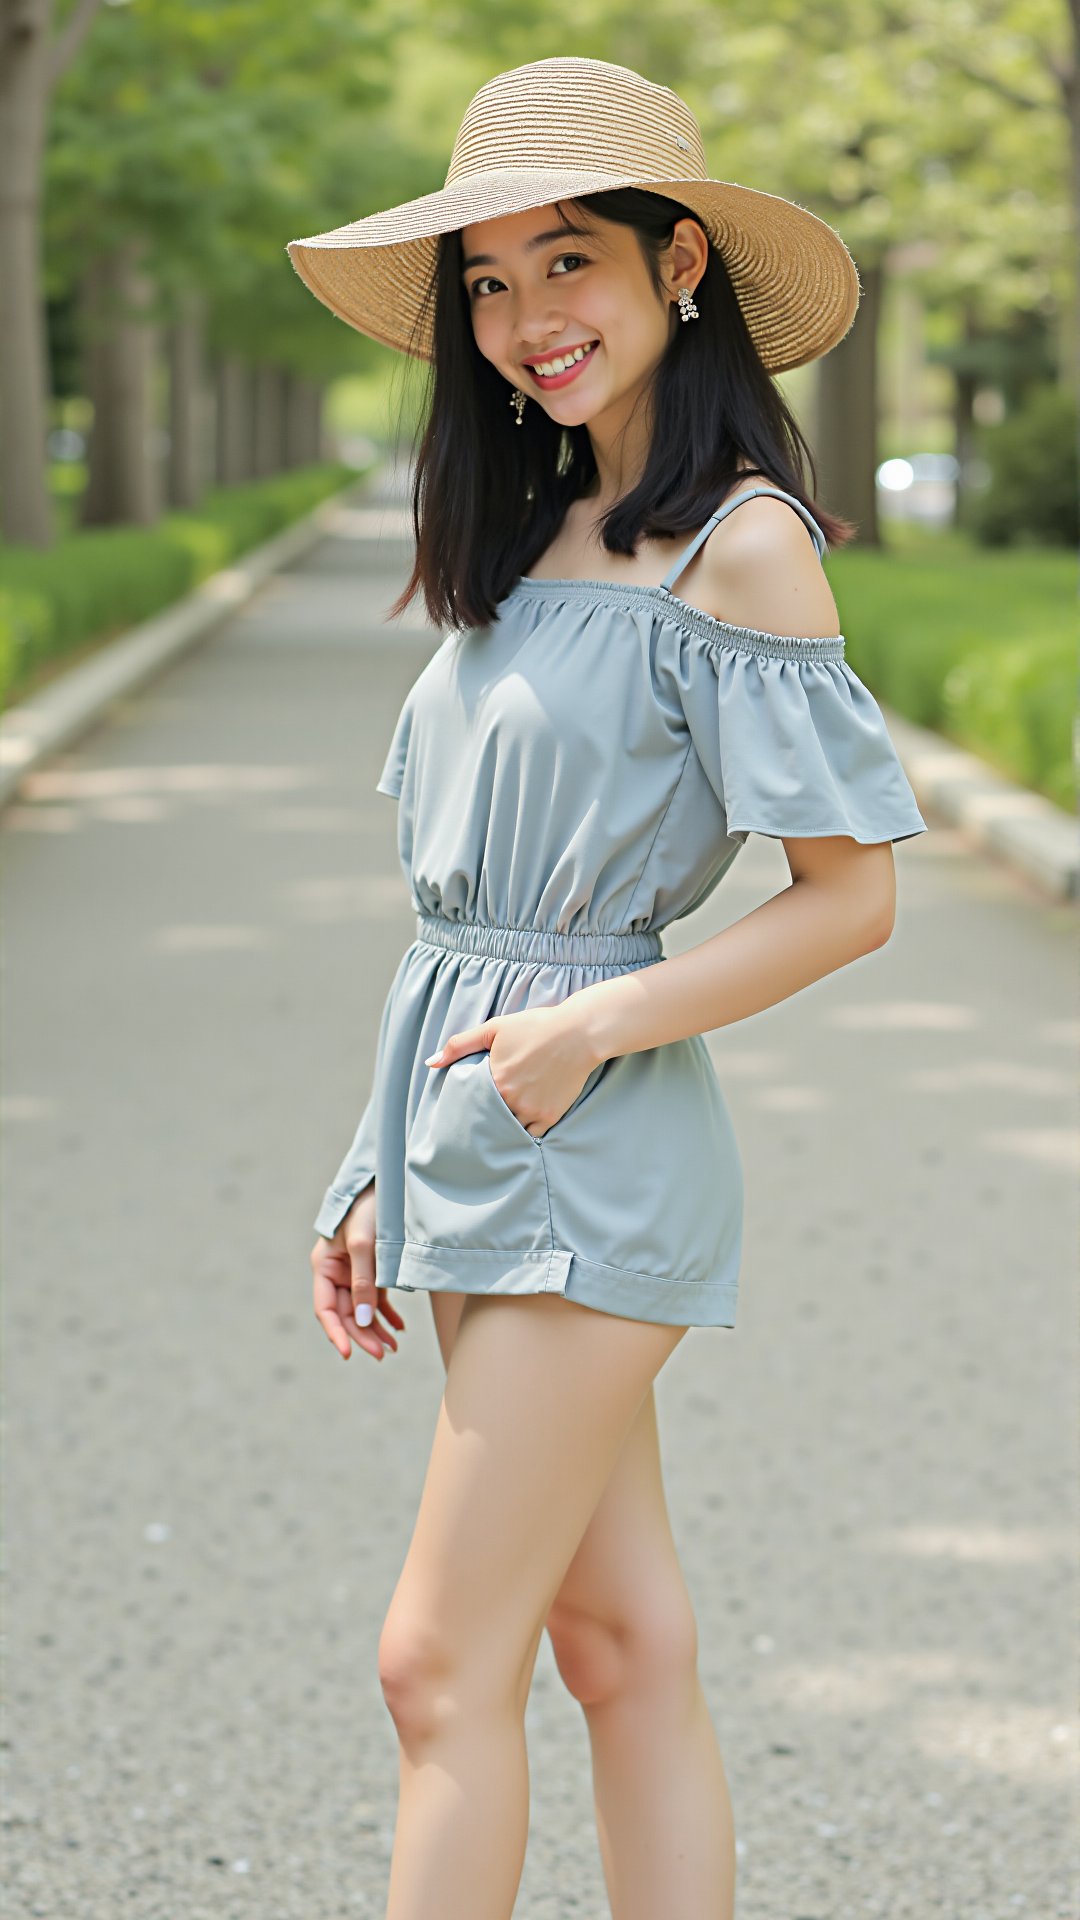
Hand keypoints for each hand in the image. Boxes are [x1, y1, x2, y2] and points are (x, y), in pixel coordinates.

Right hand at [310, 1183, 405, 1362]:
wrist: (389, 1183)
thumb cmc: (370, 1208)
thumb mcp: (365, 1244)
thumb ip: (363, 1283)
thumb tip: (364, 1321)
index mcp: (324, 1265)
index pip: (325, 1308)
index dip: (337, 1332)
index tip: (349, 1353)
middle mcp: (337, 1272)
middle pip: (346, 1313)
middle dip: (363, 1334)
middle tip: (383, 1354)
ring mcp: (355, 1272)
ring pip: (363, 1309)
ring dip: (376, 1329)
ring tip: (393, 1347)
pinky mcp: (373, 1269)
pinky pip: (376, 1298)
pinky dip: (386, 1314)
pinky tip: (398, 1328)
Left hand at [424, 1004, 599, 1138]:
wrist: (578, 1033)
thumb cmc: (536, 1026)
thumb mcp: (494, 1028)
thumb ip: (459, 1045)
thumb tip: (430, 1063)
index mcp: (494, 1080)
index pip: (471, 1103)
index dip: (469, 1105)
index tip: (466, 1108)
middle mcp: (511, 1100)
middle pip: (489, 1119)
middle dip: (484, 1120)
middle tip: (480, 1120)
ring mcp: (532, 1110)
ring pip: (509, 1129)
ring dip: (503, 1127)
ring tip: (499, 1124)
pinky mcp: (551, 1116)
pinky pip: (532, 1134)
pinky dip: (525, 1131)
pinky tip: (521, 1125)